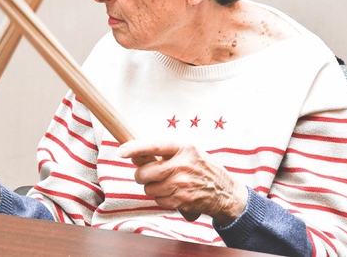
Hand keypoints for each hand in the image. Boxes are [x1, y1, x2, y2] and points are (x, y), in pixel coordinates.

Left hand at [118, 139, 247, 225]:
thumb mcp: (190, 152)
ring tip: (167, 184)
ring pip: (149, 189)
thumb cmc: (203, 169)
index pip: (154, 146)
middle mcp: (182, 165)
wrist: (225, 192)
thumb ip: (166, 153)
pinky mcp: (182, 200)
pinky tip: (173, 193)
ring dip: (153, 188)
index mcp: (184, 148)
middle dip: (141, 176)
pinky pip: (158, 200)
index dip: (135, 148)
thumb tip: (137, 155)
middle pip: (145, 173)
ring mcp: (182, 184)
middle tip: (148, 175)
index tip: (121, 150)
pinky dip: (161, 199)